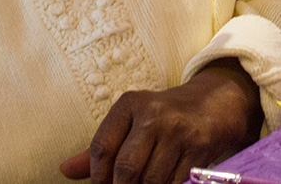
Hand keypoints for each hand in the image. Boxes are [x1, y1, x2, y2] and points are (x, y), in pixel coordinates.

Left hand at [60, 59, 262, 183]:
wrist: (215, 104)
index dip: (97, 176)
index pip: (101, 147)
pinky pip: (175, 183)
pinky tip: (164, 181)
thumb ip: (102, 147)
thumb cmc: (165, 117)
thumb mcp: (133, 121)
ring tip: (146, 182)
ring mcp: (179, 131)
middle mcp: (155, 114)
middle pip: (126, 168)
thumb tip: (65, 170)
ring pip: (151, 180)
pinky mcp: (199, 148)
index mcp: (131, 104)